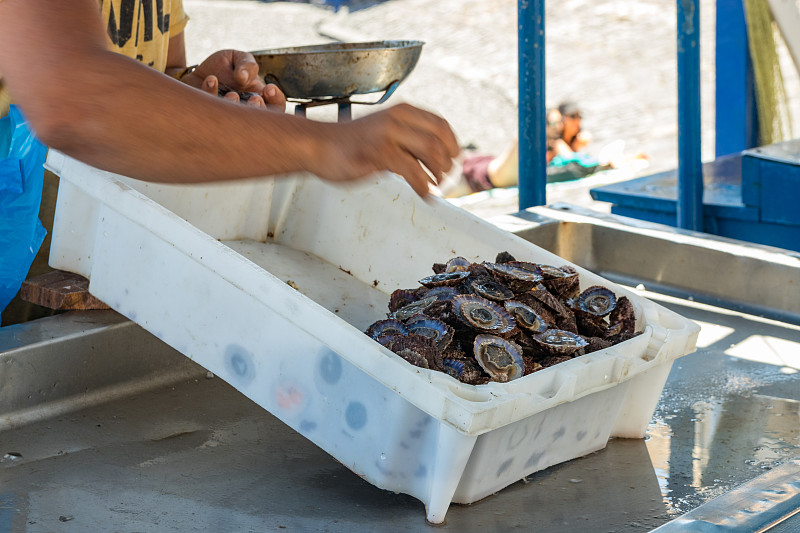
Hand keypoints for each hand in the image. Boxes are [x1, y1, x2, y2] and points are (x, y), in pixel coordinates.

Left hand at [182, 49, 286, 110]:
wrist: (196, 73)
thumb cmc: (222, 68)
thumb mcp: (238, 58)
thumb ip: (247, 65)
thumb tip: (243, 78)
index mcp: (259, 97)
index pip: (276, 106)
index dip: (276, 99)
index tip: (269, 89)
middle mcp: (246, 110)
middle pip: (260, 120)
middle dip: (259, 110)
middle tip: (255, 100)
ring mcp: (228, 114)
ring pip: (236, 120)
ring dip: (236, 106)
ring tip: (232, 94)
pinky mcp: (209, 112)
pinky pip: (211, 109)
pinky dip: (211, 92)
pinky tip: (211, 79)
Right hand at [309, 103, 459, 197]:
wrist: (317, 146)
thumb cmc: (349, 144)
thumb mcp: (383, 131)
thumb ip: (407, 138)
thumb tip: (436, 157)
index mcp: (402, 111)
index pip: (441, 125)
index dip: (453, 145)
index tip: (454, 162)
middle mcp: (398, 119)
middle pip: (440, 140)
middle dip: (448, 164)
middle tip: (445, 179)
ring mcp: (388, 135)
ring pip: (432, 154)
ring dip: (439, 175)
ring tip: (435, 187)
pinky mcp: (379, 154)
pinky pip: (414, 173)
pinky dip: (424, 187)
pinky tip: (424, 195)